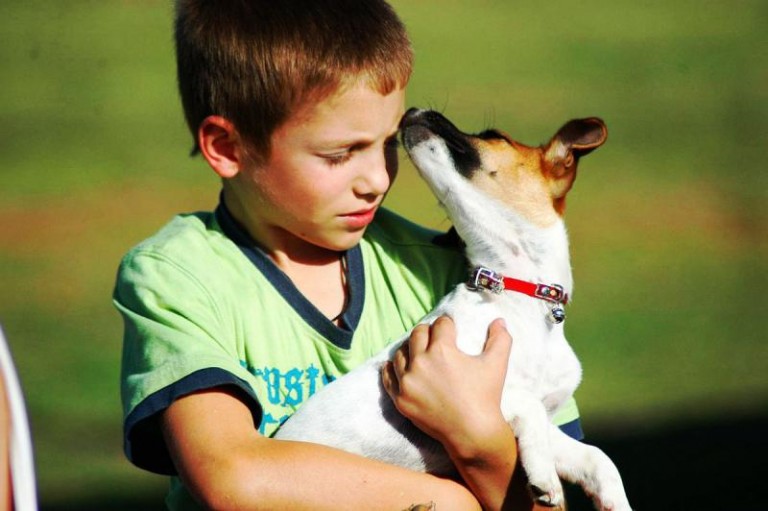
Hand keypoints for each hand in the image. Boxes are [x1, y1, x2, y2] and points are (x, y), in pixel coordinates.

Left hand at [381, 316, 512, 451]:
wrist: (472, 433)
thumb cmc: (485, 397)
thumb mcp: (497, 364)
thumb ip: (500, 339)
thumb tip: (500, 320)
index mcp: (442, 350)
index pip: (440, 324)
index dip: (448, 324)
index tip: (450, 329)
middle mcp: (420, 362)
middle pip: (418, 333)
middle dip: (428, 332)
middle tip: (434, 338)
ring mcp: (407, 382)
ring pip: (401, 353)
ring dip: (410, 349)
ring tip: (418, 352)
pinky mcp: (400, 399)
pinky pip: (388, 377)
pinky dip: (391, 368)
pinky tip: (394, 365)